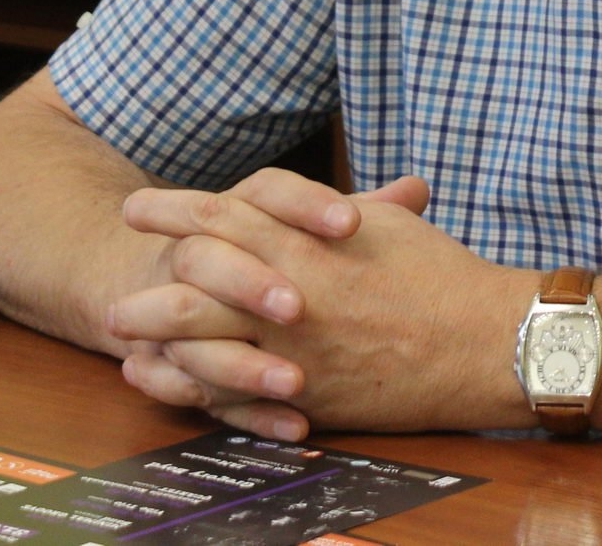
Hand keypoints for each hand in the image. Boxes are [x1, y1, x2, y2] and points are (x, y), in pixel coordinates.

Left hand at [111, 170, 520, 437]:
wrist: (483, 343)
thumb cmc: (442, 278)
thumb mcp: (384, 226)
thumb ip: (328, 213)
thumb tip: (292, 205)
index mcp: (308, 242)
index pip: (221, 216)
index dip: (173, 210)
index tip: (140, 210)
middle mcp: (291, 293)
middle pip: (193, 280)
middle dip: (147, 280)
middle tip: (118, 281)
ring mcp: (293, 349)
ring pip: (200, 340)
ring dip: (154, 336)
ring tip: (122, 335)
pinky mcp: (306, 395)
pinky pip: (231, 392)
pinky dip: (191, 384)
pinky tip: (168, 379)